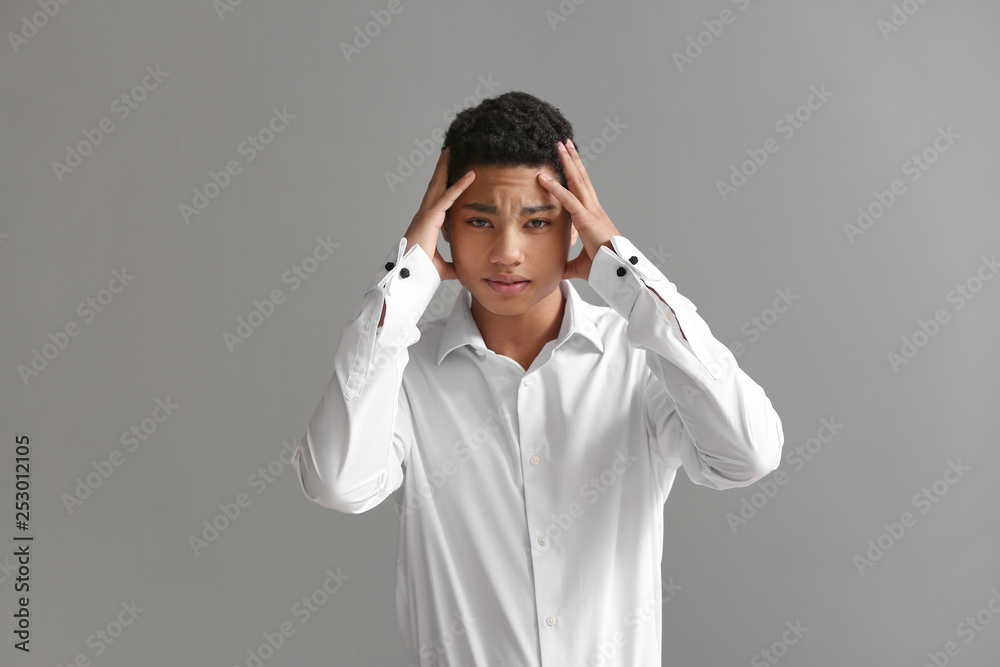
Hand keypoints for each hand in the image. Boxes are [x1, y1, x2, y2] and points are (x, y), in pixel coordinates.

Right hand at [403, 147, 475, 281]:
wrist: (410, 276)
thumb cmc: (420, 271)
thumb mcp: (442, 267)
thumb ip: (452, 265)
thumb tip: (461, 269)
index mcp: (427, 223)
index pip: (438, 199)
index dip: (444, 184)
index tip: (449, 172)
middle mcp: (425, 215)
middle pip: (435, 186)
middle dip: (442, 168)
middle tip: (448, 152)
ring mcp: (426, 214)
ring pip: (439, 185)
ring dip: (446, 168)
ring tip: (451, 151)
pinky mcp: (430, 217)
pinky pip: (448, 197)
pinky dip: (459, 185)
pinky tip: (470, 176)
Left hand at [537, 139, 621, 281]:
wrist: (617, 271)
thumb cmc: (604, 268)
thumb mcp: (581, 265)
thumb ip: (569, 263)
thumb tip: (558, 268)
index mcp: (593, 216)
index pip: (582, 190)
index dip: (575, 174)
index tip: (569, 160)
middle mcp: (593, 209)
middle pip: (581, 178)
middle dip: (572, 159)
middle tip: (565, 143)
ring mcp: (591, 212)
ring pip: (577, 181)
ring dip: (567, 162)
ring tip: (560, 144)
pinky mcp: (586, 219)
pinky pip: (568, 199)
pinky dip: (555, 187)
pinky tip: (543, 178)